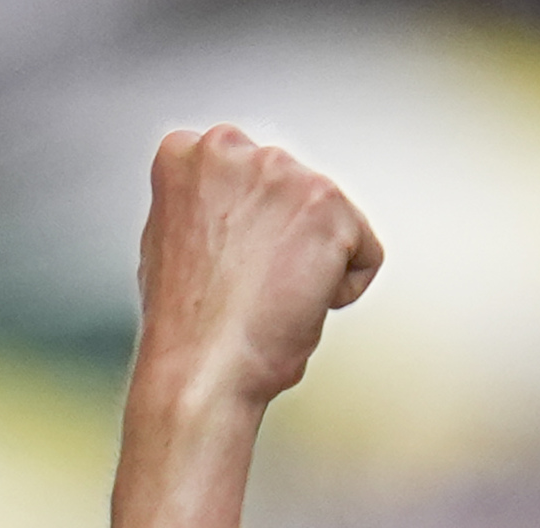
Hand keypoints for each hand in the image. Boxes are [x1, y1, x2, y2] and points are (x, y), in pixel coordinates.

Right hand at [134, 125, 380, 412]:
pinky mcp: (328, 204)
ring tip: (269, 297)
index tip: (229, 265)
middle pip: (295, 196)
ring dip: (313, 265)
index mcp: (186, 152)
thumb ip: (207, 207)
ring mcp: (281, 172)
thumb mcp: (173, 241)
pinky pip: (366, 254)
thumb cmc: (186, 326)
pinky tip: (299, 304)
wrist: (201, 368)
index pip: (250, 179)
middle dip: (285, 243)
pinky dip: (344, 290)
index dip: (248, 233)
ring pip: (332, 223)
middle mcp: (230, 147)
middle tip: (251, 287)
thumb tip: (238, 212)